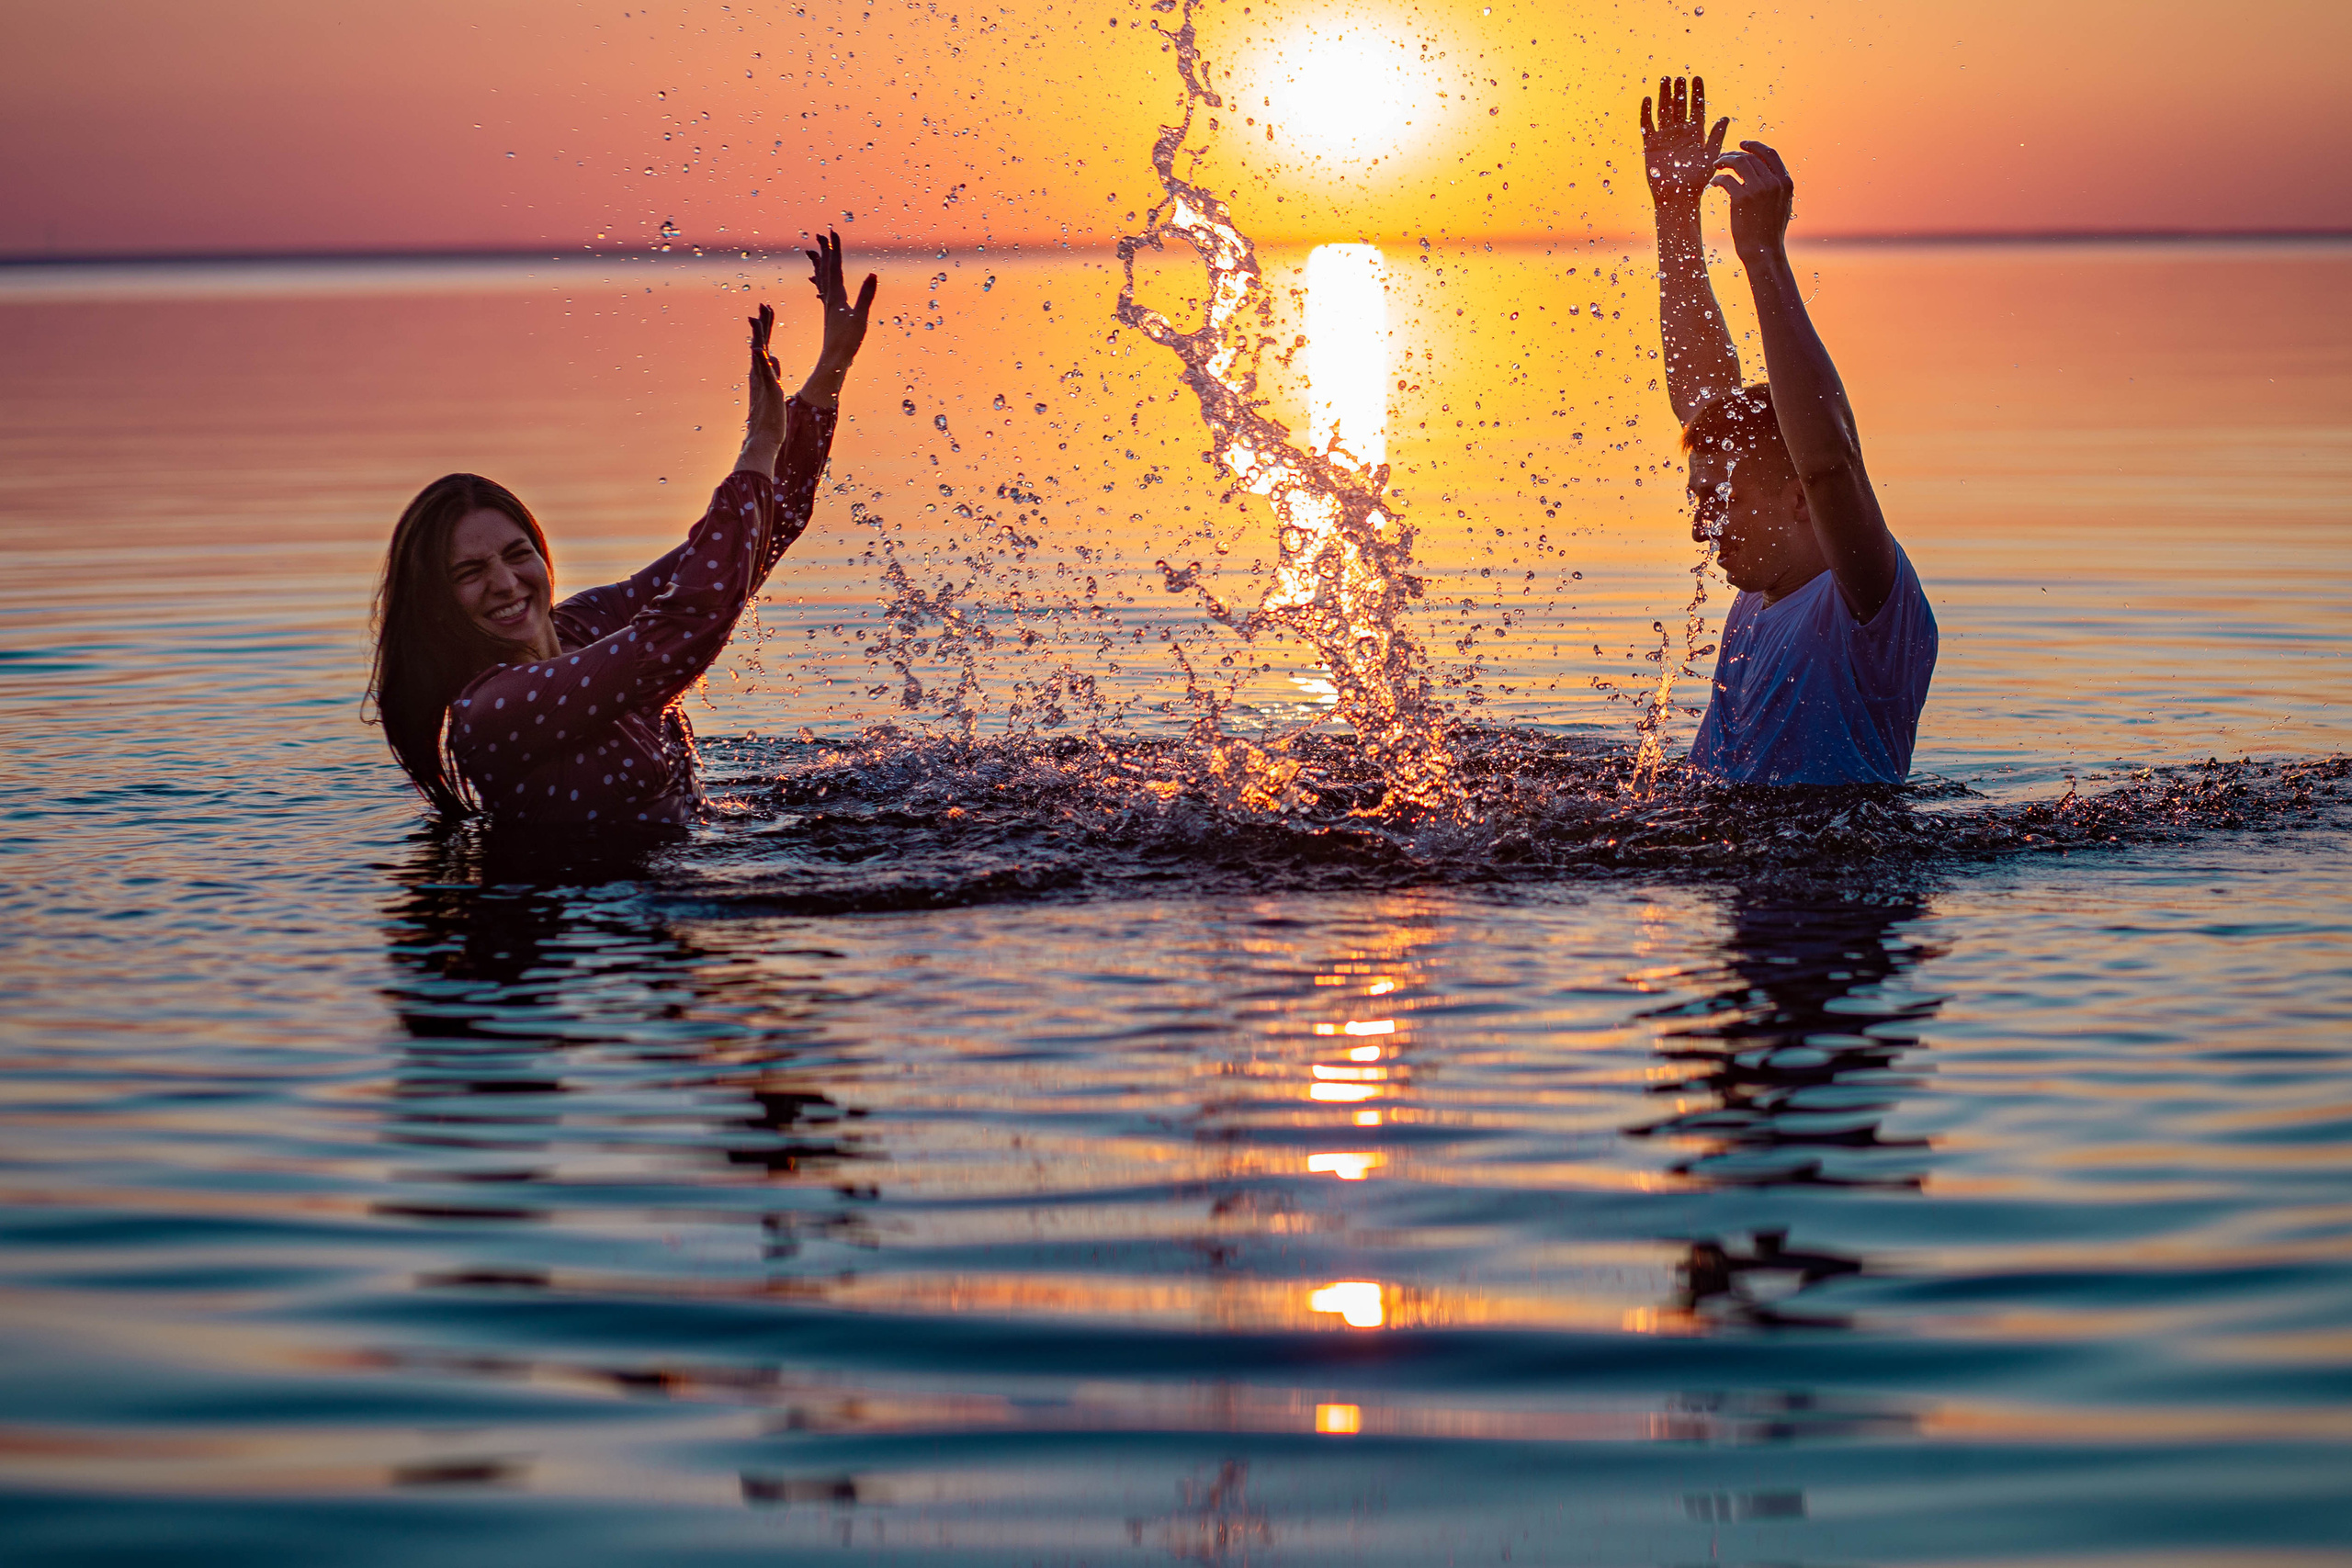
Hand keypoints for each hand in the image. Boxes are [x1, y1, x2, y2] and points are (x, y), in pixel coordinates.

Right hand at [737, 302, 784, 472]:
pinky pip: (764, 373)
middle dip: (762, 324)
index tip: (766, 312)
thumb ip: (773, 373)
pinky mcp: (769, 391)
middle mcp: (757, 375)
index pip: (762, 346)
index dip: (764, 328)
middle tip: (763, 305)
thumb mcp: (774, 389)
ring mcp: (762, 382)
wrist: (763, 439)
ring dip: (759, 335)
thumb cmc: (770, 418)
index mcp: (760, 374)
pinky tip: (761, 348)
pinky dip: (762, 360)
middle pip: (759, 344)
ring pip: (759, 353)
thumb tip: (774, 358)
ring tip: (757, 317)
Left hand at [806, 229, 878, 372]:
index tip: (832, 232)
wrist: (834, 360)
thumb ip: (866, 295)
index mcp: (836, 296)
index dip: (834, 249)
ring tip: (815, 252)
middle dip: (825, 251)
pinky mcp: (830, 314)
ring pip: (822, 279)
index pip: (835, 267)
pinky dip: (821, 281)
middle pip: (825, 270)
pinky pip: (824, 291)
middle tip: (821, 235)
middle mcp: (829, 299)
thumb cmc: (847, 342)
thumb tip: (872, 274)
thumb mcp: (860, 317)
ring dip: (820, 264)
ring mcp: (828, 306)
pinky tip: (818, 281)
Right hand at [1641, 75, 1727, 209]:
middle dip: (1679, 91)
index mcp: (1696, 133)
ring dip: (1664, 96)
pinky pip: (1647, 125)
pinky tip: (1647, 99)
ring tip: (1665, 80)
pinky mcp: (1651, 144)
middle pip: (1679, 106)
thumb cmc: (1696, 181)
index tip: (1697, 78)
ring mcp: (1665, 137)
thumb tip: (1725, 117)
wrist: (1676, 197)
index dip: (1697, 93)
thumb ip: (1716, 137)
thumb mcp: (1710, 156)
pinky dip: (1646, 112)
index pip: (1696, 107)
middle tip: (1680, 77)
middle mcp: (1680, 132)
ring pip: (1663, 111)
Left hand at [1710, 140, 1795, 259]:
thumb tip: (1769, 171)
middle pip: (1751, 156)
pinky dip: (1717, 179)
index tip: (1742, 144)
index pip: (1770, 154)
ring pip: (1738, 162)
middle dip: (1734, 153)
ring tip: (1716, 165)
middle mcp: (1774, 182)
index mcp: (1785, 182)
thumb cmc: (1770, 230)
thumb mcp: (1783, 204)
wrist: (1763, 251)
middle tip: (1722, 157)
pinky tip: (1713, 183)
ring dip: (1725, 160)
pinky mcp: (1742, 199)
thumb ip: (1777, 186)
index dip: (1755, 145)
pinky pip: (1726, 179)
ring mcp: (1758, 190)